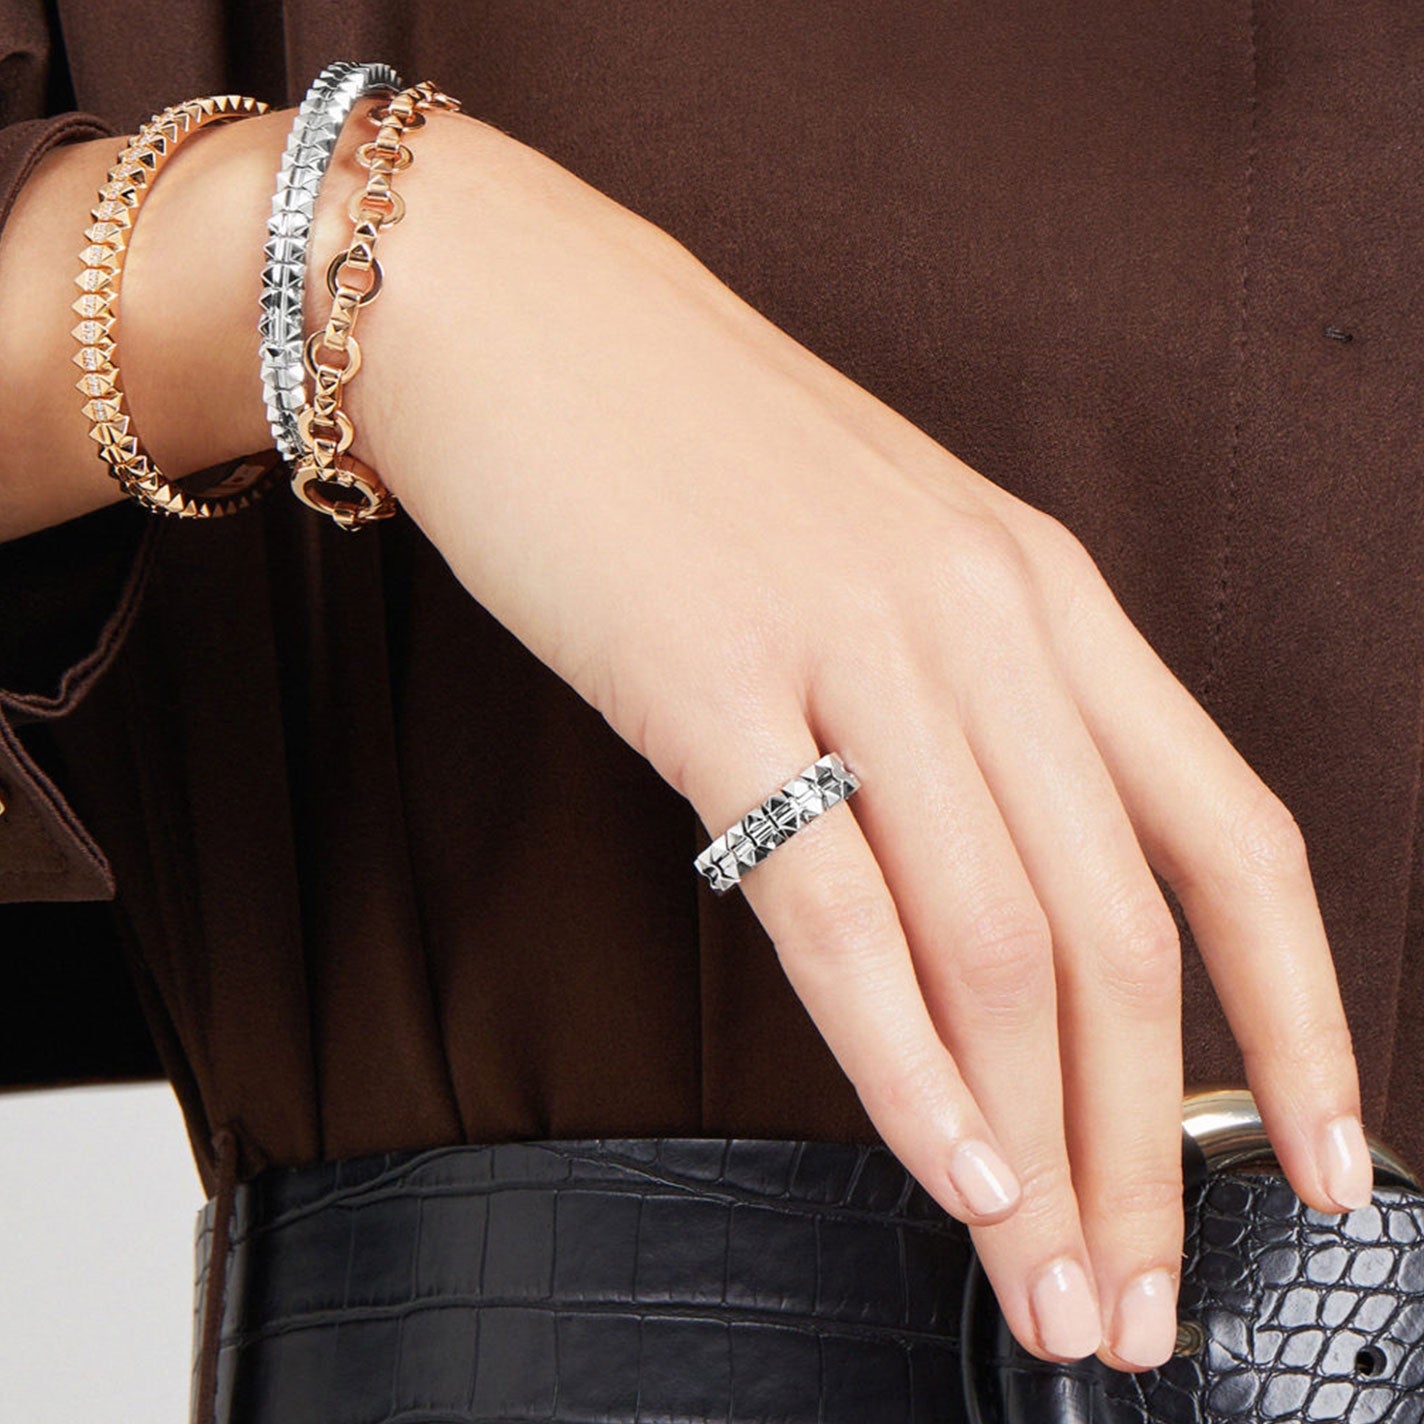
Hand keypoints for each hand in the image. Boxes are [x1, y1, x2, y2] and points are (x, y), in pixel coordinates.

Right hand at [353, 112, 1368, 1369]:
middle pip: (1122, 928)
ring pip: (997, 940)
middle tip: (1132, 1295)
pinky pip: (834, 905)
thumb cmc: (696, 458)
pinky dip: (899, 1060)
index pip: (1229, 831)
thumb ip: (954, 721)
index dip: (1304, 1015)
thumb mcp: (878, 568)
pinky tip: (941, 1166)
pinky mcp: (710, 680)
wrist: (525, 328)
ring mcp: (850, 641)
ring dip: (1036, 1143)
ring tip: (1044, 1285)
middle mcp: (981, 615)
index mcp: (1043, 590)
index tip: (1321, 1161)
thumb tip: (990, 919)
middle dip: (1145, 1146)